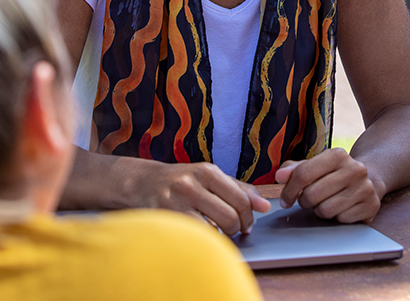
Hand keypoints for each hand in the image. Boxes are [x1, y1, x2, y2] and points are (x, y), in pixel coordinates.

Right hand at [127, 160, 270, 235]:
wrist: (143, 183)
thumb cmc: (182, 181)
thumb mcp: (209, 178)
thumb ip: (238, 189)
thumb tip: (265, 206)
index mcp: (207, 171)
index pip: (241, 198)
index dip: (249, 216)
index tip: (246, 223)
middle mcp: (192, 183)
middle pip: (231, 215)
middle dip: (237, 228)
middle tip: (234, 230)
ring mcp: (177, 200)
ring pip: (215, 228)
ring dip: (222, 237)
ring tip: (218, 232)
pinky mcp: (166, 216)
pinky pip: (196, 236)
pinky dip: (204, 239)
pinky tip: (201, 235)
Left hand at [275, 148, 381, 222]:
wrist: (370, 178)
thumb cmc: (333, 172)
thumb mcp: (315, 165)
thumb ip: (294, 169)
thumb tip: (279, 176)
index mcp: (337, 155)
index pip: (303, 174)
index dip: (289, 190)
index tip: (285, 200)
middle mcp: (354, 169)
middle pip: (312, 194)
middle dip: (304, 201)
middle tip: (308, 199)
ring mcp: (365, 188)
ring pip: (325, 210)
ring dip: (319, 210)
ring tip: (325, 201)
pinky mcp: (372, 206)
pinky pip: (341, 220)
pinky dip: (336, 218)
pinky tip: (340, 208)